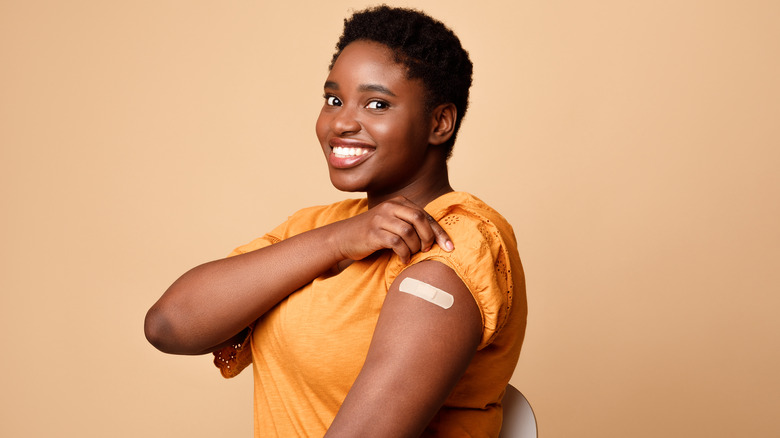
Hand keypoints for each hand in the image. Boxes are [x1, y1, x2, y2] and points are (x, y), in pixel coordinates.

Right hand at [332, 196, 453, 263]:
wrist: (343, 237)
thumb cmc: (372, 233)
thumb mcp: (392, 222)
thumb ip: (410, 224)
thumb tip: (437, 237)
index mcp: (398, 202)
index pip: (425, 215)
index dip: (440, 232)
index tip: (450, 247)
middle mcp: (390, 207)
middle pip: (420, 219)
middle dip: (429, 237)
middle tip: (428, 250)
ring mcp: (381, 219)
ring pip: (409, 232)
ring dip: (415, 247)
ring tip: (412, 255)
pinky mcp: (373, 233)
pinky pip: (397, 243)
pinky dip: (404, 254)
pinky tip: (403, 260)